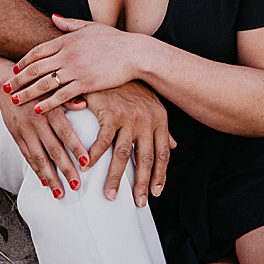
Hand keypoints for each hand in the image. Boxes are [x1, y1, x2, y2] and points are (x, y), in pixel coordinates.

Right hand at [0, 82, 89, 197]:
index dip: (75, 147)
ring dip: (50, 177)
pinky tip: (44, 182)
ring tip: (60, 192)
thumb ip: (68, 98)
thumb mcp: (53, 86)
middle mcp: (36, 123)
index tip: (86, 162)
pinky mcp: (16, 137)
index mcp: (49, 110)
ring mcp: (25, 132)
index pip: (64, 131)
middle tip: (76, 185)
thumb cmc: (38, 85)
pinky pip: (27, 157)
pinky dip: (36, 170)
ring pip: (39, 158)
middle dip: (65, 169)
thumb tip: (84, 104)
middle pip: (53, 150)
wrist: (7, 85)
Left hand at [9, 15, 151, 110]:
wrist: (135, 53)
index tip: (14, 69)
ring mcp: (76, 69)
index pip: (38, 51)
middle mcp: (68, 54)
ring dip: (27, 93)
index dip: (23, 61)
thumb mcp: (91, 27)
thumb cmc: (115, 40)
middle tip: (5, 87)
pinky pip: (61, 95)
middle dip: (18, 79)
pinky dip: (47, 102)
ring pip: (44, 83)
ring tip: (15, 101)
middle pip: (35, 68)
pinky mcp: (85, 83)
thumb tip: (53, 17)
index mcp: (67, 40)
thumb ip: (70, 24)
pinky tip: (37, 109)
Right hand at [83, 81, 175, 205]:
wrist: (117, 60)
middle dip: (141, 183)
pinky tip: (87, 168)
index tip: (156, 193)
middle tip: (137, 203)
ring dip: (115, 177)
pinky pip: (102, 141)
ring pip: (124, 155)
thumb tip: (175, 145)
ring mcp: (129, 118)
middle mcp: (147, 121)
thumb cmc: (132, 85)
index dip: (160, 175)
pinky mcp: (111, 113)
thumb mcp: (152, 105)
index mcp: (159, 120)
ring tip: (109, 195)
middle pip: (146, 159)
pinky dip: (94, 156)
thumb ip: (162, 128)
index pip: (162, 153)